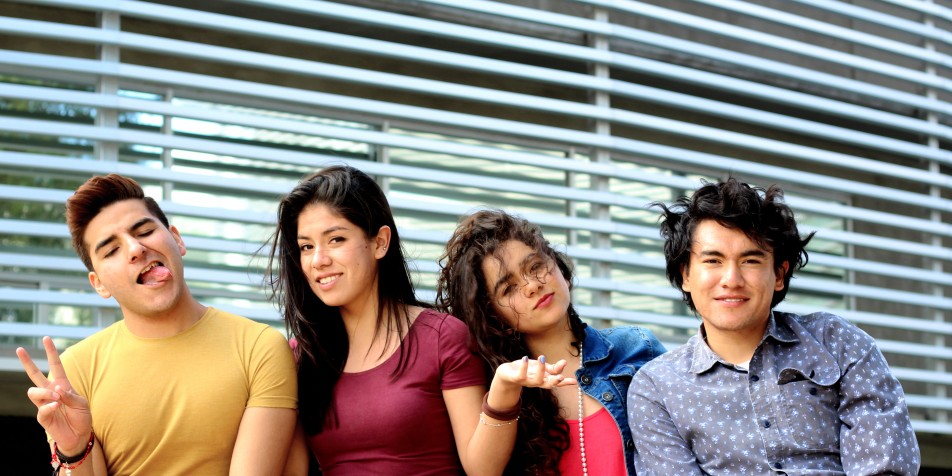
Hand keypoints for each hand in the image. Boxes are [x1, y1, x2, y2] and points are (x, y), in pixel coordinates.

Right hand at [16, 336, 91, 454]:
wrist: (79, 436)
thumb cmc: (82, 418)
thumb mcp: (82, 404)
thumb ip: (70, 395)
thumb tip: (56, 389)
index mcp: (62, 385)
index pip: (55, 365)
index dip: (51, 352)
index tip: (46, 338)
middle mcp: (51, 392)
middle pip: (35, 375)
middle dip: (27, 362)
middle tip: (20, 349)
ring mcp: (45, 404)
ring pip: (33, 391)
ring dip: (45, 393)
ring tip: (57, 398)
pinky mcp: (42, 417)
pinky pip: (41, 409)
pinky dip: (49, 406)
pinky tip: (56, 407)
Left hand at [495, 355, 576, 388]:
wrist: (506, 374)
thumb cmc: (526, 370)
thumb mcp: (540, 367)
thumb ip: (552, 367)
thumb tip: (564, 363)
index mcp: (543, 379)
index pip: (556, 382)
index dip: (565, 383)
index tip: (574, 381)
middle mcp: (536, 382)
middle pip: (547, 385)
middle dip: (554, 381)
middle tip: (561, 376)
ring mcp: (526, 381)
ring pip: (536, 380)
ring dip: (540, 370)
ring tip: (542, 357)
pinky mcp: (516, 378)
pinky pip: (521, 374)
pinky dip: (523, 367)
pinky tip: (525, 357)